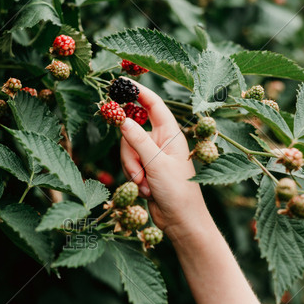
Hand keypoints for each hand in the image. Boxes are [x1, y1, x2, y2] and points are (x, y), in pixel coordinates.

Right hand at [119, 80, 208, 239]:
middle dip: (130, 151)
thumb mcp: (156, 164)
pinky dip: (133, 177)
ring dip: (132, 168)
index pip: (153, 105)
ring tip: (145, 184)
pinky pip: (128, 164)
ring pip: (127, 149)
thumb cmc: (178, 191)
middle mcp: (162, 141)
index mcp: (171, 134)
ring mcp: (152, 156)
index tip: (121, 82)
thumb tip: (121, 118)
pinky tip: (145, 190)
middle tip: (137, 168)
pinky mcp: (145, 170)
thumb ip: (137, 140)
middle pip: (133, 130)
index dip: (138, 92)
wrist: (181, 222)